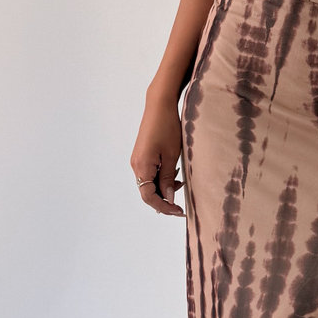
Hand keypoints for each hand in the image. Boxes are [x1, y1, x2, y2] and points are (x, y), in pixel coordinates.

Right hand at [131, 98, 185, 216]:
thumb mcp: (172, 155)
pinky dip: (161, 178)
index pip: (149, 197)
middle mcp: (136, 165)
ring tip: (180, 183)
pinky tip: (173, 173)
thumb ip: (168, 179)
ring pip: (149, 183)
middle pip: (147, 192)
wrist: (160, 106)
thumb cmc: (168, 127)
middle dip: (164, 200)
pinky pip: (149, 173)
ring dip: (163, 188)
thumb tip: (168, 198)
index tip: (178, 211)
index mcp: (142, 166)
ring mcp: (138, 160)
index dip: (163, 207)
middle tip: (180, 205)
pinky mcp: (142, 155)